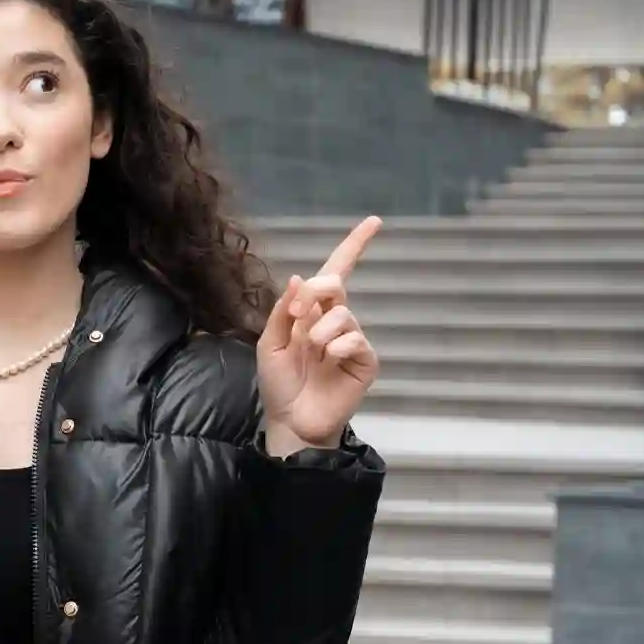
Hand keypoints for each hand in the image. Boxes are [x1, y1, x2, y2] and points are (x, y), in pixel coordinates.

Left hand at [257, 215, 381, 454]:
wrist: (291, 420)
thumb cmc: (279, 383)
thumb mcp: (269, 343)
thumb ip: (283, 311)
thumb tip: (300, 277)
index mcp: (312, 312)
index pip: (336, 272)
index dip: (354, 246)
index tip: (374, 222)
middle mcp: (336, 320)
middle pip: (334, 282)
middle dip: (315, 293)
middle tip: (298, 318)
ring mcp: (353, 339)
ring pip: (342, 314)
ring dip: (319, 333)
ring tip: (311, 355)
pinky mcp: (365, 360)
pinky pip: (354, 340)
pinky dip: (335, 349)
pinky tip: (327, 364)